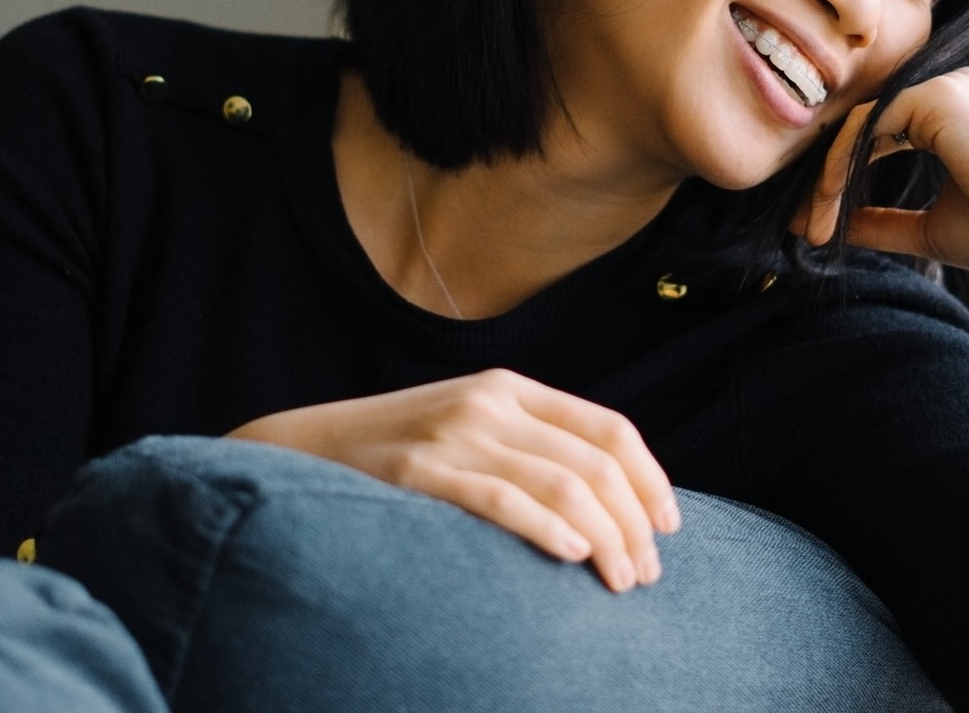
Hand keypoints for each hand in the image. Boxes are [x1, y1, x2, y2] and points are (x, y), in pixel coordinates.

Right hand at [227, 370, 678, 591]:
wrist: (298, 451)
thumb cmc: (396, 457)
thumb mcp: (469, 429)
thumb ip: (529, 448)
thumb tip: (607, 504)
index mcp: (510, 388)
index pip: (609, 428)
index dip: (651, 479)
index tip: (670, 527)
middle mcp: (489, 402)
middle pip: (595, 464)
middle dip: (632, 523)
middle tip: (645, 575)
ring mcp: (454, 434)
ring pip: (561, 485)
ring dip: (604, 539)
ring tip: (620, 580)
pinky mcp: (419, 472)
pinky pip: (501, 498)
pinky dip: (545, 528)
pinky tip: (572, 556)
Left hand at [796, 67, 968, 329]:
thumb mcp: (928, 227)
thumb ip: (879, 222)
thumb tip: (828, 229)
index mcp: (951, 114)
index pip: (876, 134)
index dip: (840, 177)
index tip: (814, 225)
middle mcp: (946, 89)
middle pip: (862, 127)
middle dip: (826, 180)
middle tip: (806, 230)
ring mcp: (941, 86)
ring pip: (858, 125)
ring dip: (827, 179)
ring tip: (815, 228)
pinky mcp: (934, 97)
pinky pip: (866, 125)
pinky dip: (840, 166)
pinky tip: (829, 205)